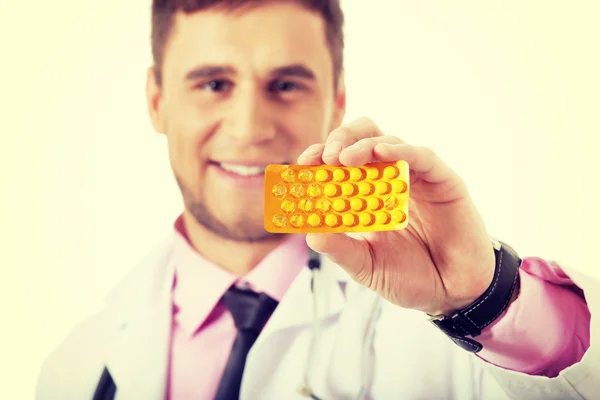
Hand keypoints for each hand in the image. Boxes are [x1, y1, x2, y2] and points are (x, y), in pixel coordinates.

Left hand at [297, 117, 495, 314]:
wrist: (452, 293)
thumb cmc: (410, 276)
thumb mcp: (366, 266)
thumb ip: (340, 249)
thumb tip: (310, 234)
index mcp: (367, 196)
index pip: (339, 163)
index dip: (320, 157)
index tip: (303, 163)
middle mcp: (389, 180)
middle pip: (362, 139)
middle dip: (339, 139)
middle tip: (325, 156)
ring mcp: (416, 178)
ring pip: (388, 142)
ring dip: (363, 145)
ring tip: (345, 158)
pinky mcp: (443, 181)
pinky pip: (423, 156)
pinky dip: (402, 150)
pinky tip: (384, 153)